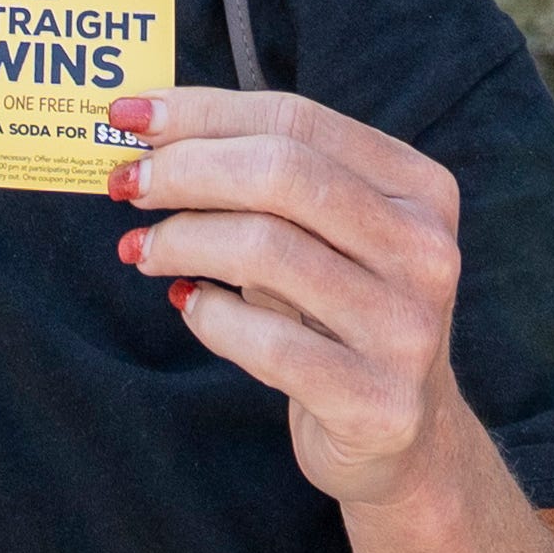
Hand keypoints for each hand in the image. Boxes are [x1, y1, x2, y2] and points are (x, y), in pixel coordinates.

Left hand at [109, 87, 468, 506]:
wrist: (403, 440)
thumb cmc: (339, 316)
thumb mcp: (324, 238)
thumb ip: (262, 184)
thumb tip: (149, 134)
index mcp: (419, 189)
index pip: (296, 119)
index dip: (203, 113)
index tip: (131, 118)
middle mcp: (426, 250)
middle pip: (281, 173)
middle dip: (184, 170)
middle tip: (127, 185)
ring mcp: (407, 329)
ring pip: (264, 250)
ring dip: (180, 241)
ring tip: (141, 250)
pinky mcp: (376, 401)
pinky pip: (265, 341)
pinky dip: (208, 315)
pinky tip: (188, 305)